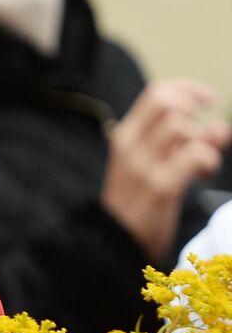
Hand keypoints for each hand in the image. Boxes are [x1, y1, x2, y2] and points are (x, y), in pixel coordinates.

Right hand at [101, 79, 227, 258]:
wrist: (114, 243)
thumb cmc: (140, 202)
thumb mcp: (151, 164)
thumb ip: (181, 142)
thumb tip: (218, 127)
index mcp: (125, 137)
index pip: (156, 94)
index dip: (188, 90)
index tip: (207, 101)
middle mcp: (130, 147)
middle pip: (169, 104)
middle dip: (197, 113)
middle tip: (204, 134)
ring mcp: (142, 167)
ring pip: (181, 127)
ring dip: (205, 140)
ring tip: (206, 163)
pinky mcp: (159, 187)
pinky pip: (193, 155)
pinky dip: (208, 160)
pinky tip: (203, 174)